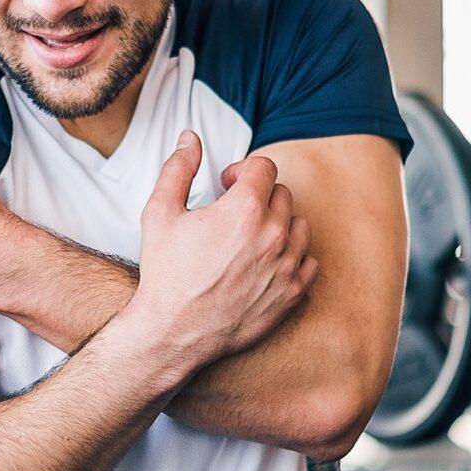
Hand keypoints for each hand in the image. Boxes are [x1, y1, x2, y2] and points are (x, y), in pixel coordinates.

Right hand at [120, 134, 315, 372]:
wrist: (174, 332)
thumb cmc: (166, 273)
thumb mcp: (160, 212)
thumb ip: (178, 168)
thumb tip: (190, 138)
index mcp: (244, 209)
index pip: (265, 168)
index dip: (243, 170)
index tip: (228, 184)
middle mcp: (273, 234)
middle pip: (282, 194)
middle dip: (259, 195)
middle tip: (234, 212)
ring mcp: (287, 266)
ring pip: (300, 226)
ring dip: (280, 223)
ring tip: (252, 236)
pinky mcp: (292, 294)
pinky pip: (309, 262)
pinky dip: (293, 257)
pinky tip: (268, 262)